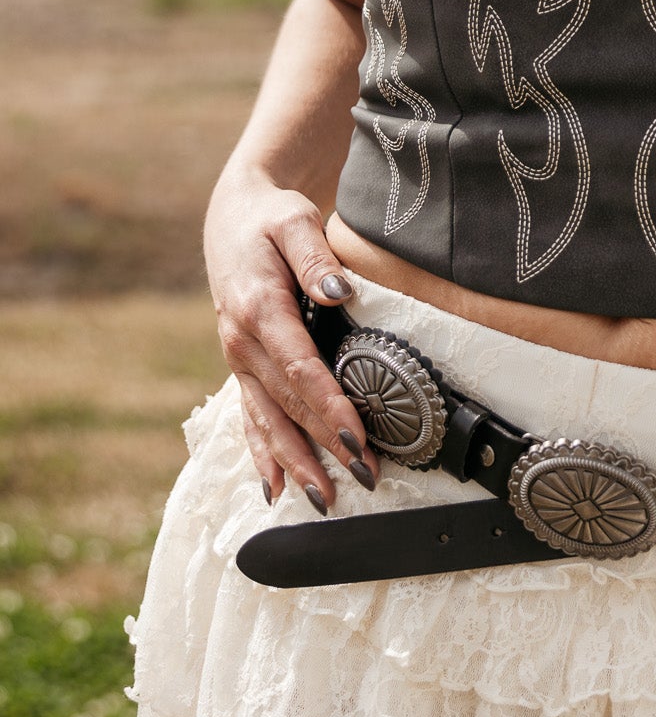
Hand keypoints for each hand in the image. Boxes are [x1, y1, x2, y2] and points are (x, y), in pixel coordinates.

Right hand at [204, 163, 377, 511]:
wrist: (232, 218)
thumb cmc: (271, 218)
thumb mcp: (294, 220)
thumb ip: (315, 257)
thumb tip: (340, 292)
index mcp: (259, 310)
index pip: (301, 368)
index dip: (329, 405)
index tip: (356, 435)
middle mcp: (243, 344)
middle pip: (289, 404)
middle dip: (324, 444)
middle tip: (362, 477)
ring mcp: (239, 360)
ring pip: (268, 421)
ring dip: (296, 461)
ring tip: (324, 499)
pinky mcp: (243, 367)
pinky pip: (251, 417)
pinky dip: (262, 454)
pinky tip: (275, 488)